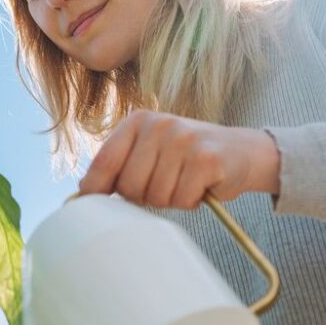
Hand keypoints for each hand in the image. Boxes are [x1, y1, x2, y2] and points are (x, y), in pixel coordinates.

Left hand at [77, 110, 280, 209]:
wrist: (242, 151)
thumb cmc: (189, 157)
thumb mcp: (152, 150)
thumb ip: (121, 165)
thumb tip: (83, 194)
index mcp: (139, 120)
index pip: (103, 161)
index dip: (94, 189)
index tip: (91, 204)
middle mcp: (159, 125)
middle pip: (128, 186)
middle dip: (143, 197)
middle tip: (164, 186)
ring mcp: (183, 140)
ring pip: (155, 196)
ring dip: (170, 200)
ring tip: (184, 183)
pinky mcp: (206, 159)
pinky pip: (182, 199)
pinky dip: (190, 202)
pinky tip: (201, 186)